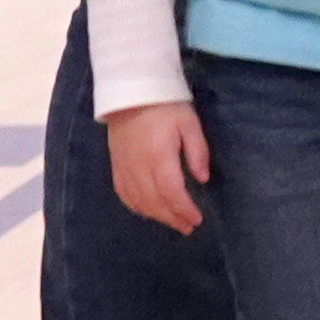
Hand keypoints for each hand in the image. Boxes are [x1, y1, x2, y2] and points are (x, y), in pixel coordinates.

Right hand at [102, 97, 211, 236]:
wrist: (130, 93)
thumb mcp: (189, 123)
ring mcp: (124, 168)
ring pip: (139, 201)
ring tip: (174, 222)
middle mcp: (138, 167)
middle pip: (155, 202)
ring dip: (157, 216)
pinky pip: (124, 194)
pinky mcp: (116, 167)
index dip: (184, 209)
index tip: (197, 219)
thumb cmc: (165, 106)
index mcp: (158, 156)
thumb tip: (203, 178)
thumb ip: (198, 151)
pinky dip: (137, 207)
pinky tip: (149, 212)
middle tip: (189, 227)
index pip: (172, 192)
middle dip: (173, 217)